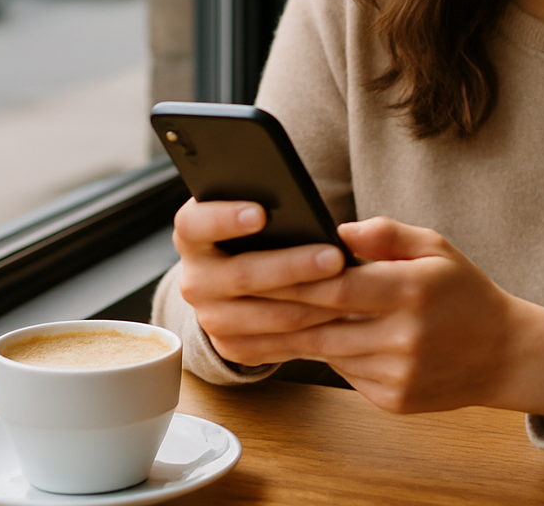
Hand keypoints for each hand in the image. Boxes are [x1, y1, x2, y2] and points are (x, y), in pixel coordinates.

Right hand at [170, 198, 349, 365]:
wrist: (241, 281)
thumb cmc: (259, 231)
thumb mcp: (255, 207)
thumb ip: (272, 198)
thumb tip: (304, 204)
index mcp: (192, 233)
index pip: (195, 224)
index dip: (224, 218)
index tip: (261, 213)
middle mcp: (194, 278)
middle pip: (242, 275)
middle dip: (293, 266)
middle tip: (334, 256)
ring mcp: (210, 317)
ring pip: (267, 315)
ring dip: (313, 303)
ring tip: (350, 287)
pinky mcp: (232, 346)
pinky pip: (277, 344)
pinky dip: (312, 329)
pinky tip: (341, 314)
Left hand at [222, 216, 543, 416]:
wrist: (505, 354)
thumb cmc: (465, 292)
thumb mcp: (435, 247)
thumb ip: (385, 235)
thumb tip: (336, 230)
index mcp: (414, 291)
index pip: (338, 286)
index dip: (293, 278)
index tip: (254, 265)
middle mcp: (404, 336)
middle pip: (321, 323)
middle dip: (273, 308)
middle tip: (230, 293)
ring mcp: (397, 373)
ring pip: (325, 352)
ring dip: (285, 335)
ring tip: (246, 316)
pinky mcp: (392, 398)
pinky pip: (343, 373)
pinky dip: (321, 353)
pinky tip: (299, 338)